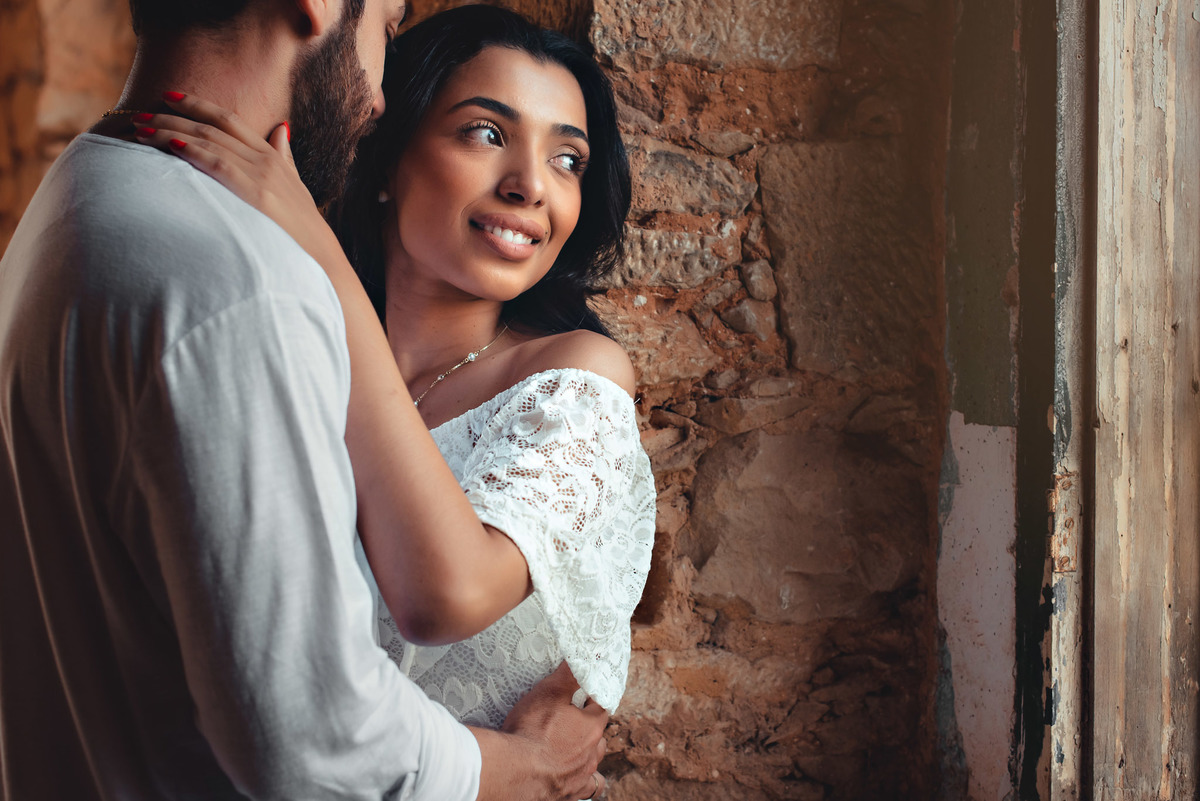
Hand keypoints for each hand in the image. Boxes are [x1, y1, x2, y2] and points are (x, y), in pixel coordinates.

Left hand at [131, 92, 341, 265]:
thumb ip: (285, 158)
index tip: (169, 97)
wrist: (322, 260)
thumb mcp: (297, 187)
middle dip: (173, 117)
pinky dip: (193, 152)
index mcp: (273, 157)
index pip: (230, 121)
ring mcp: (262, 177)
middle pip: (213, 128)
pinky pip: (218, 165)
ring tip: (141, 131)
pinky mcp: (256, 195)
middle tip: (139, 115)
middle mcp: (266, 161)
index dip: (198, 105)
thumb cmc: (304, 230)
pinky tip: (170, 146)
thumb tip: (281, 130)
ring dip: (171, 132)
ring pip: (210, 142)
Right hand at [473, 663, 608, 800]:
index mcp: (591, 727)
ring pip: (595, 761)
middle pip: (598, 734)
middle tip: (571, 718)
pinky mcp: (570, 793)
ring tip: (573, 746)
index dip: (592, 696)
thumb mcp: (548, 692)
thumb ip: (568, 675)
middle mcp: (592, 753)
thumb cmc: (530, 731)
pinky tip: (575, 775)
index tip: (584, 692)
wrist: (513, 772)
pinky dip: (585, 780)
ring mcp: (582, 775)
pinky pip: (589, 787)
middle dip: (589, 725)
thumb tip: (583, 658)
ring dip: (588, 752)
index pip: (602, 705)